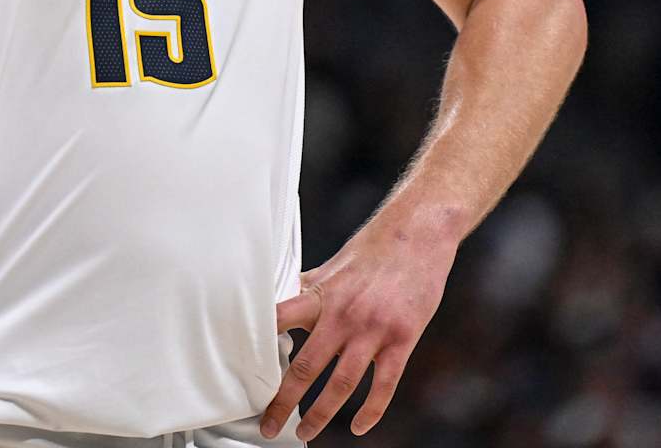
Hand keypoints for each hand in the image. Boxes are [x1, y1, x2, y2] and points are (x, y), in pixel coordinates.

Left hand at [259, 218, 455, 440]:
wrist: (418, 232)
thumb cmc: (374, 247)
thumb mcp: (334, 264)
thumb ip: (309, 288)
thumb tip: (282, 297)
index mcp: (321, 295)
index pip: (278, 323)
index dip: (257, 349)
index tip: (242, 374)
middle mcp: (343, 314)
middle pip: (305, 367)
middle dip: (284, 402)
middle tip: (269, 426)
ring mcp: (373, 328)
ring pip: (341, 384)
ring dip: (320, 414)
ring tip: (305, 433)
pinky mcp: (402, 338)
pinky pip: (383, 385)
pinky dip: (370, 411)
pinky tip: (358, 428)